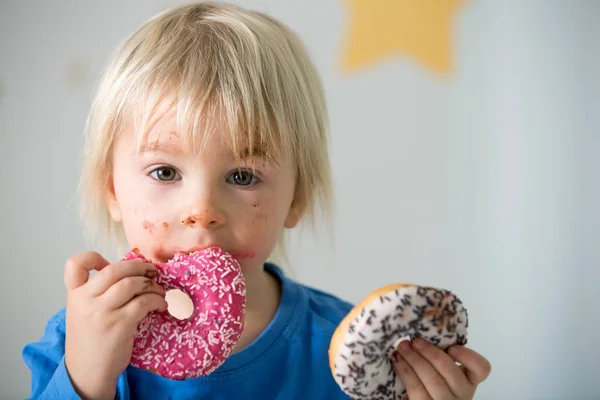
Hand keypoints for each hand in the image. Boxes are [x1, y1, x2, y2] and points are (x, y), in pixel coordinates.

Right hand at [64, 251, 167, 399]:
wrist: (87, 372)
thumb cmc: (92, 340)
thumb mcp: (84, 313)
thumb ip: (97, 293)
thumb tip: (131, 272)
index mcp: (75, 295)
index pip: (74, 265)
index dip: (93, 258)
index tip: (108, 263)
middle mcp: (85, 301)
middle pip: (114, 270)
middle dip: (138, 266)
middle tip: (152, 271)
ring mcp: (102, 312)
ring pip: (132, 283)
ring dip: (152, 285)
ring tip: (159, 292)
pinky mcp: (119, 324)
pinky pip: (144, 302)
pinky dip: (157, 300)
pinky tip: (160, 305)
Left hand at [391, 338, 490, 399]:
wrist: (423, 395)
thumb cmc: (431, 373)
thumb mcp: (442, 364)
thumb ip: (441, 350)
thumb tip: (423, 325)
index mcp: (469, 378)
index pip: (482, 369)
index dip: (469, 357)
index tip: (452, 347)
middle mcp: (462, 392)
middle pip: (451, 373)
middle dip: (431, 354)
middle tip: (415, 340)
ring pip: (433, 382)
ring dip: (414, 361)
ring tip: (402, 347)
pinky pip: (417, 391)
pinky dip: (405, 372)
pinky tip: (397, 361)